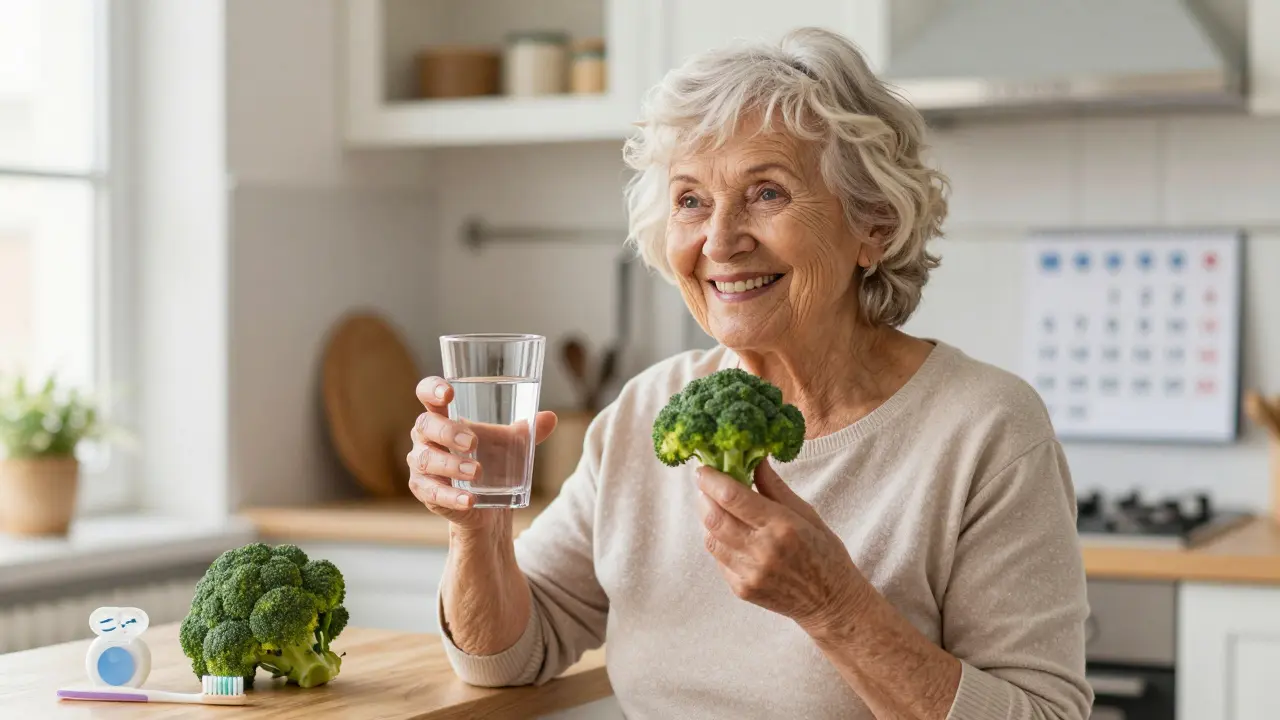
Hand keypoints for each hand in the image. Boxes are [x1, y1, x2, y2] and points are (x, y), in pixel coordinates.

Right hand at [407, 376, 556, 530]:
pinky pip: (432, 493)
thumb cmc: (491, 461)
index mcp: (443, 416)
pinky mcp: (425, 492)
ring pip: (426, 460)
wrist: (487, 504)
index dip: (431, 389)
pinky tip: (469, 500)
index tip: (448, 393)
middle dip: (447, 432)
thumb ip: (528, 431)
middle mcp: (425, 438)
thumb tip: (550, 418)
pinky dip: (452, 497)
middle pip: (425, 425)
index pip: (426, 394)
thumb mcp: (510, 444)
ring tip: (478, 472)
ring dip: (452, 465)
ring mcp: (421, 465)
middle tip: (473, 443)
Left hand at [697, 460, 869, 633]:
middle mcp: (763, 551)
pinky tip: (728, 533)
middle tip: (705, 484)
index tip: (704, 469)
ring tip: (715, 506)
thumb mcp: (807, 514)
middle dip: (704, 496)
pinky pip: (718, 559)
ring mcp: (749, 573)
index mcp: (783, 526)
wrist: (831, 603)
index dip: (712, 480)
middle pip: (714, 517)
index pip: (733, 497)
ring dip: (707, 518)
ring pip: (710, 538)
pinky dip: (717, 541)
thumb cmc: (824, 554)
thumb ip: (775, 487)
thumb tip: (755, 458)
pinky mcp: (741, 589)